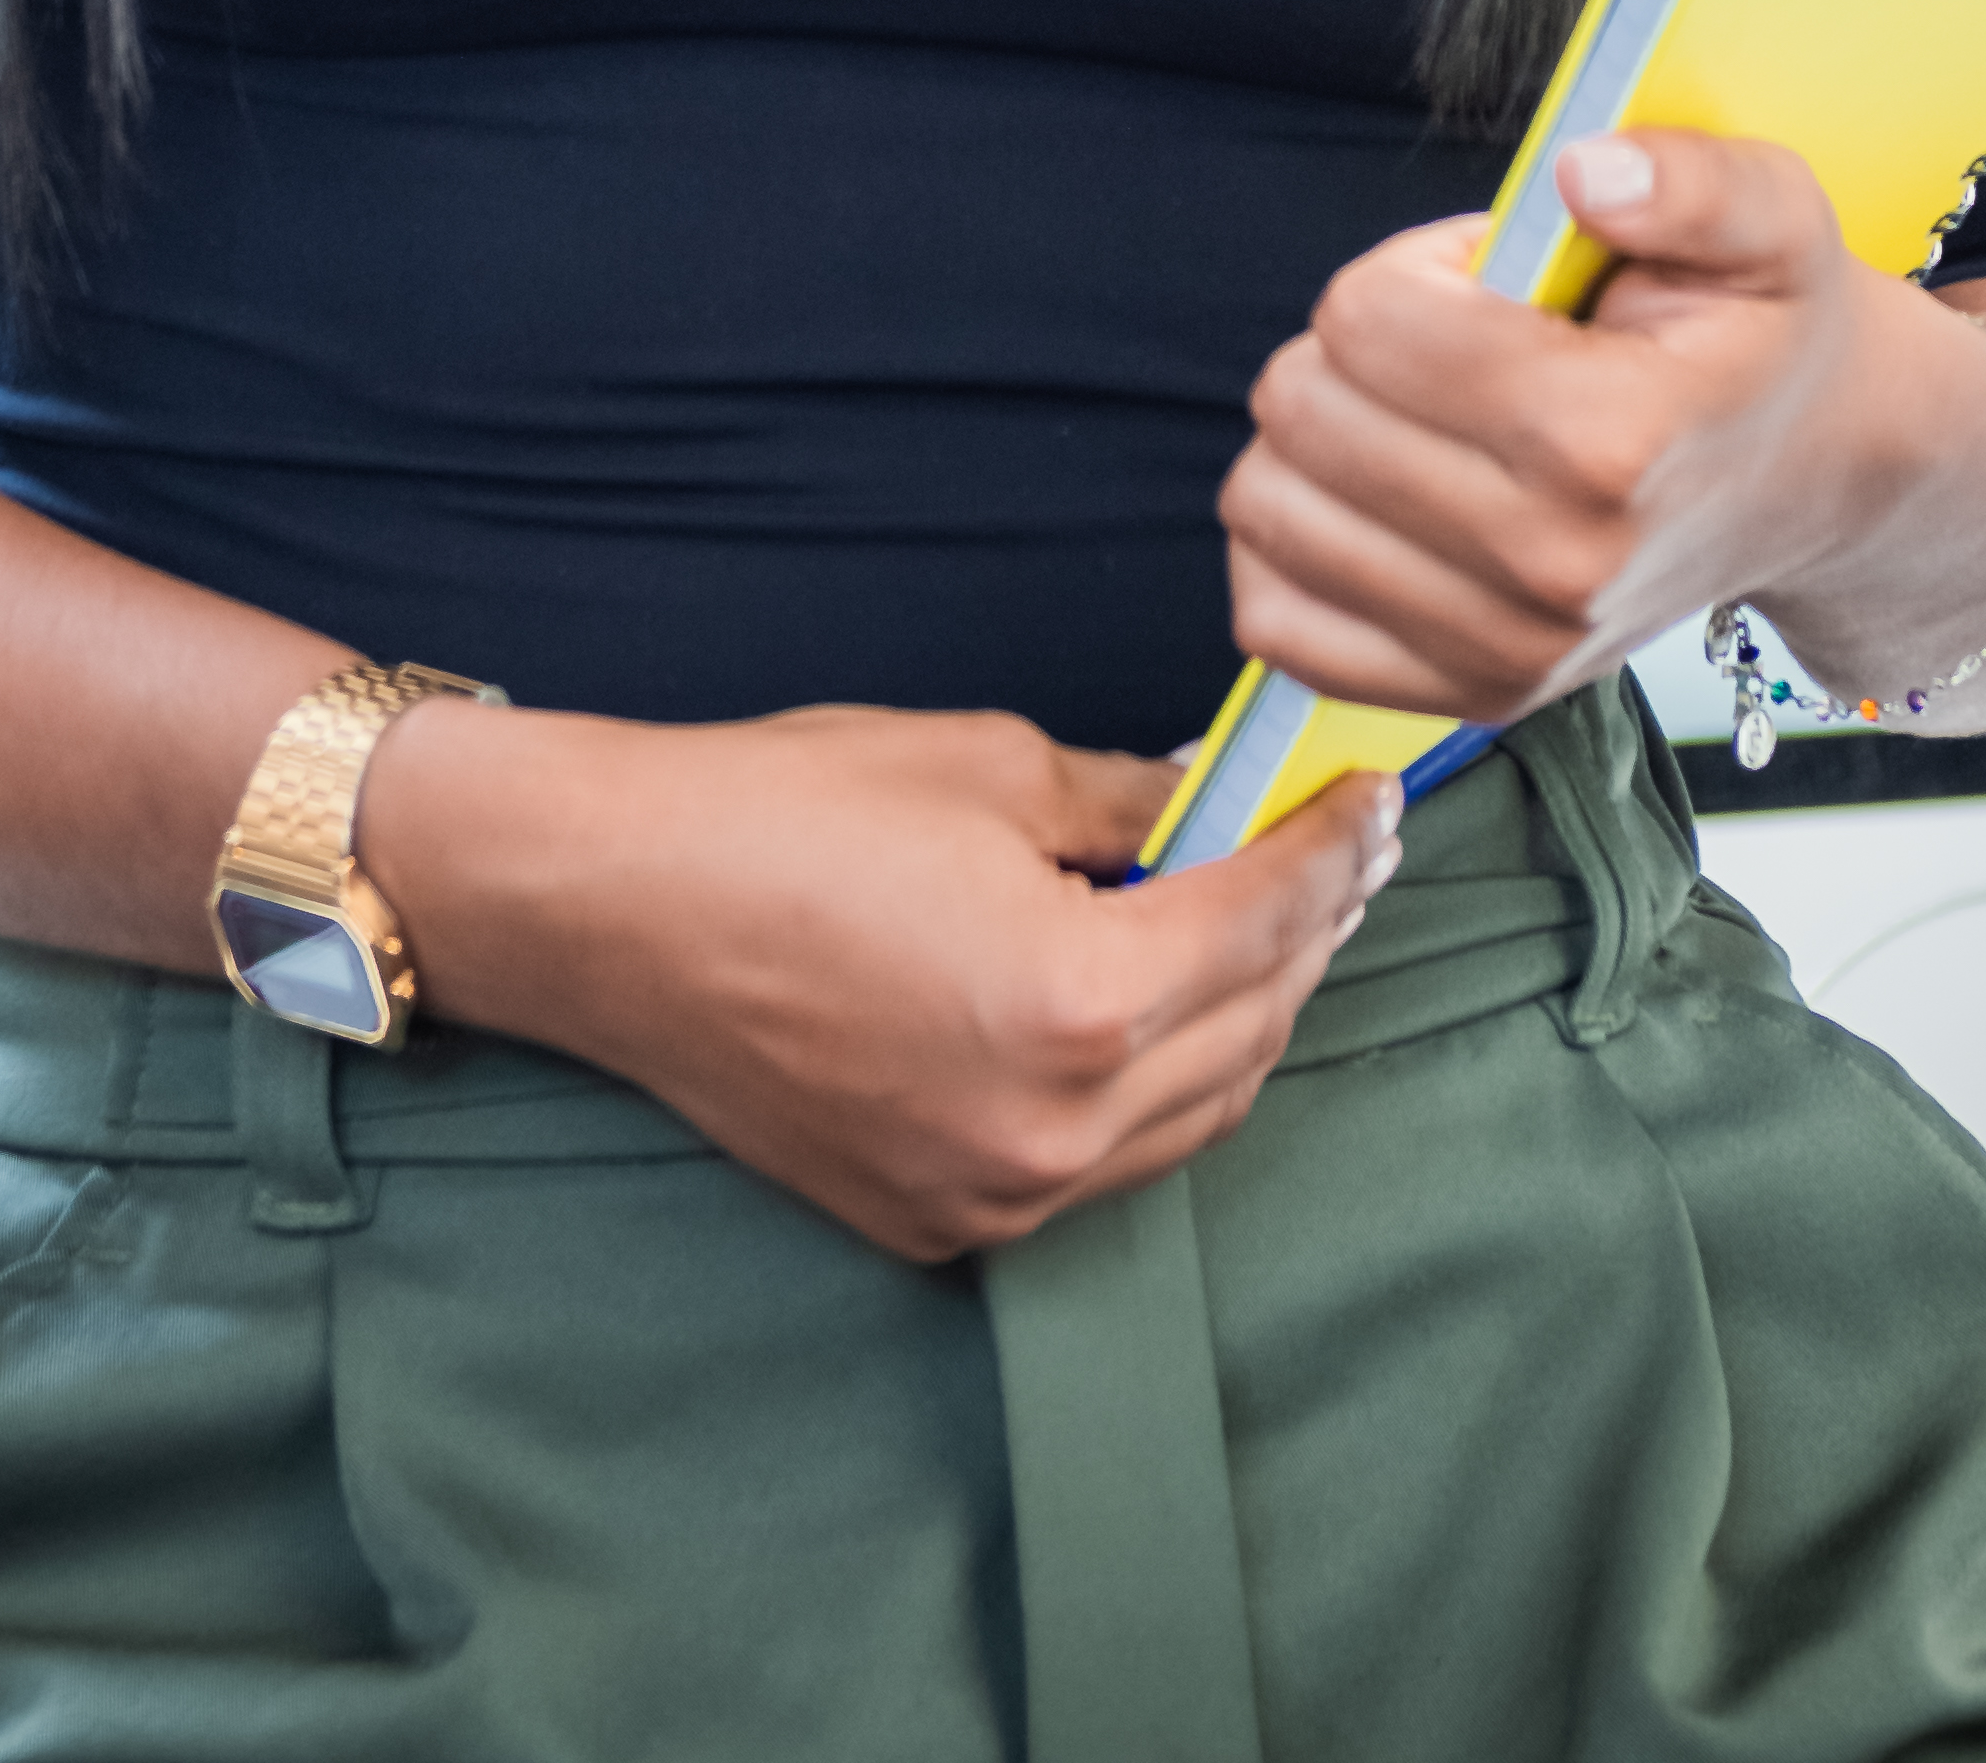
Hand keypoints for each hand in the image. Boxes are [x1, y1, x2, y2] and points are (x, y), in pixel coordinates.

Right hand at [358, 694, 1397, 1263]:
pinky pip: (1095, 1164)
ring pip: (1188, 1118)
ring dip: (1240, 1019)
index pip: (1266, 925)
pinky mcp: (938, 1220)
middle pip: (1249, 1032)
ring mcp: (994, 1194)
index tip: (1374, 802)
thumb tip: (1219, 800)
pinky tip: (1148, 1005)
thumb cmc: (783, 813)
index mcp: (1078, 1003)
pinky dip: (1148, 1088)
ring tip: (1260, 920)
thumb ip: (1134, 799)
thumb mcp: (988, 766)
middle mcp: (1051, 1129)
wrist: (611, 909)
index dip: (1334, 853)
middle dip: (1306, 934)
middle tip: (1337, 852)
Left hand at [1219, 132, 1942, 724]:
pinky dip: (1291, 547)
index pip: (1367, 320)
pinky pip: (1276, 618)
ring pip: (1268, 507)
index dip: (1410, 270)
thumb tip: (1582, 175)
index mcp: (1610, 436)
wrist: (1813, 475)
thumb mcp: (1768, 214)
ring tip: (1426, 417)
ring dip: (1318, 436)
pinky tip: (1369, 497)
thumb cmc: (1761, 336)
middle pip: (1306, 408)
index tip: (1486, 283)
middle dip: (1354, 344)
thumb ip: (1686, 177)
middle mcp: (1553, 563)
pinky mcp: (1469, 694)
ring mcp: (1508, 647)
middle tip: (1456, 347)